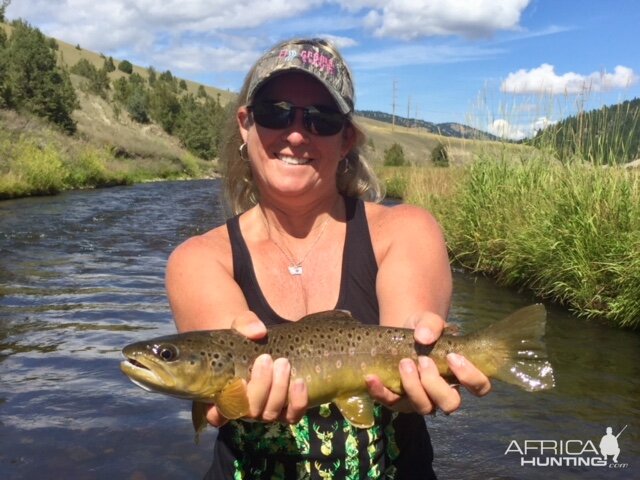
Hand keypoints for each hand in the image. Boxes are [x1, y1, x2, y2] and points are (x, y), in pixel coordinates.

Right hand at [205, 311, 307, 427]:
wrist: (264, 344)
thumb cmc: (245, 338)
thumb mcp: (240, 327)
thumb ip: (245, 325)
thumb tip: (258, 331)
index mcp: (221, 396)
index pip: (215, 416)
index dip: (224, 408)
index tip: (239, 381)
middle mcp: (242, 409)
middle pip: (249, 411)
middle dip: (260, 386)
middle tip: (266, 358)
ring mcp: (263, 412)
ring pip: (270, 414)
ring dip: (278, 390)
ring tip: (283, 363)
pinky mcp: (284, 411)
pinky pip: (292, 416)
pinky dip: (297, 402)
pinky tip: (299, 382)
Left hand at [366, 311, 490, 414]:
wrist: (398, 334)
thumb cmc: (422, 330)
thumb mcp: (428, 321)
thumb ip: (431, 324)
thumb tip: (424, 336)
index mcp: (460, 375)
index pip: (480, 387)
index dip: (470, 377)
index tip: (453, 357)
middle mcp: (443, 393)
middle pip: (450, 404)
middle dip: (436, 384)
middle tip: (423, 360)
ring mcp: (421, 400)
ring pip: (424, 408)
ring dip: (413, 387)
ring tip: (404, 363)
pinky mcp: (398, 400)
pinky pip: (391, 403)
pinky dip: (381, 392)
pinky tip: (372, 377)